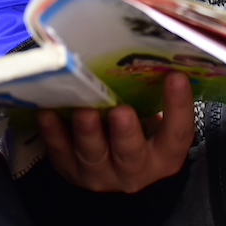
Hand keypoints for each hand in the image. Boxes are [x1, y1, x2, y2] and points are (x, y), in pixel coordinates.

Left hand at [38, 72, 195, 192]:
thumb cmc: (139, 129)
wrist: (114, 163)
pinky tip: (47, 112)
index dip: (179, 108)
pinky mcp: (70, 171)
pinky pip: (60, 153)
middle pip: (131, 154)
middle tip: (121, 111)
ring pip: (93, 156)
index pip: (177, 134)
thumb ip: (155, 96)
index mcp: (163, 156)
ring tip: (84, 112)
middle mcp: (134, 171)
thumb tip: (157, 50)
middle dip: (125, 133)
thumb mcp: (153, 118)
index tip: (177, 77)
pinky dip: (53, 133)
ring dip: (87, 133)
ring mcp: (100, 174)